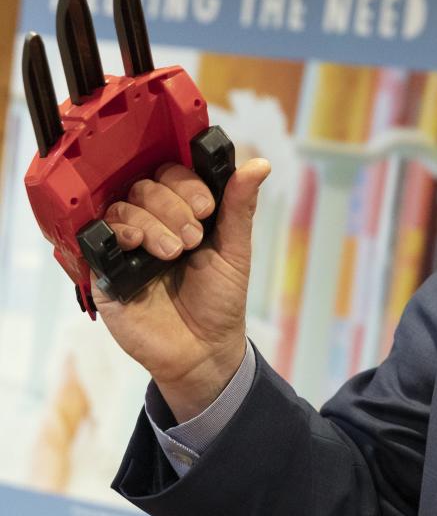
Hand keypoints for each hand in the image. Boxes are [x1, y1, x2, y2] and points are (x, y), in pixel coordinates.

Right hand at [94, 158, 270, 422]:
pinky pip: (98, 235)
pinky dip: (120, 231)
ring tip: (175, 252)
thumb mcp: (235, 250)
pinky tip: (137, 244)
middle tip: (193, 239)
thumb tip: (259, 165)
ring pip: (123, 205)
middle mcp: (152, 222)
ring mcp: (127, 244)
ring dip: (153, 223)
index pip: (172, 174)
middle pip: (145, 185)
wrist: (202, 350)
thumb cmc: (220, 300)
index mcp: (183, 213)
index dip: (187, 184)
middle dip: (173, 207)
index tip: (208, 207)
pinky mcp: (105, 268)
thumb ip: (240, 207)